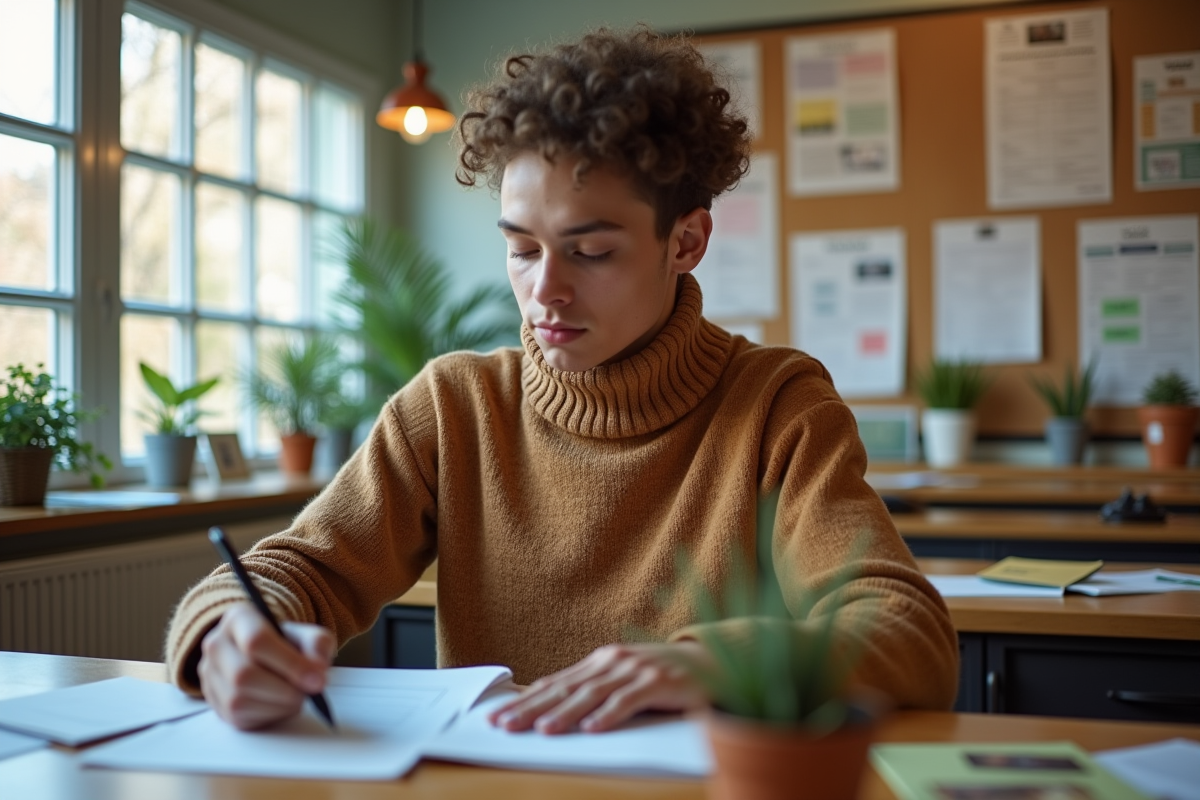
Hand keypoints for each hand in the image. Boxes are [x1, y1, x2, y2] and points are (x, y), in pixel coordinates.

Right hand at [198, 602, 334, 729]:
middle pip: (243, 674)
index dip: (290, 664)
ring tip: (296, 696)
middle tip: (309, 692)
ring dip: (277, 704)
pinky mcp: (214, 701)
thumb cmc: (287, 644)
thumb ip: (317, 645)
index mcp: (238, 618)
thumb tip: (317, 669)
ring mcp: (210, 674)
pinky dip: (267, 715)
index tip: (318, 681)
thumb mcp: (307, 635)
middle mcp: (216, 644)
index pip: (256, 641)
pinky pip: (238, 716)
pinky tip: (280, 704)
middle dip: (284, 689)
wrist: (266, 657)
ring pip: (238, 699)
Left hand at [487, 641, 713, 734]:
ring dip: (565, 713)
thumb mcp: (622, 679)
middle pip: (566, 688)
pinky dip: (609, 715)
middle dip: (532, 708)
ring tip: (542, 730)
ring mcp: (635, 670)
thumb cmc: (660, 676)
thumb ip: (592, 690)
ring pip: (593, 694)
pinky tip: (592, 729)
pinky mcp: (658, 681)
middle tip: (505, 725)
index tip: (497, 716)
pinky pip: (629, 701)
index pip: (554, 683)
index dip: (524, 700)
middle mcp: (613, 662)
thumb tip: (549, 708)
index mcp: (599, 662)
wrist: (709, 663)